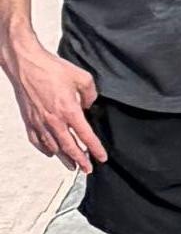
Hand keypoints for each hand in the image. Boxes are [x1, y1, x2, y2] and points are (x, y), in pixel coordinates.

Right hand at [3, 34, 97, 175]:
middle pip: (69, 147)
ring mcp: (39, 122)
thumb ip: (91, 94)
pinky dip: (44, 149)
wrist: (26, 64)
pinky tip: (50, 153)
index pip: (86, 136)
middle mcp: (54, 120)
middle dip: (80, 160)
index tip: (102, 158)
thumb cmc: (51, 68)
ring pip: (53, 147)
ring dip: (63, 158)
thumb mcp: (82, 77)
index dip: (95, 149)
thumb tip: (90, 105)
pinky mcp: (29, 120)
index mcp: (69, 110)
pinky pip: (37, 140)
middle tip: (87, 169)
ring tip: (72, 166)